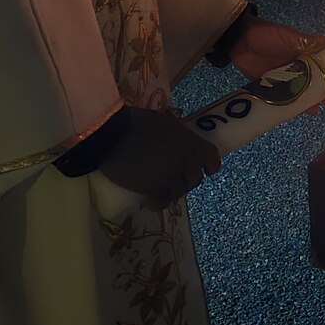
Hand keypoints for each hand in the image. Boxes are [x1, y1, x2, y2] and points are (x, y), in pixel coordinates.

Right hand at [100, 107, 219, 209]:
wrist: (111, 135)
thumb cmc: (137, 122)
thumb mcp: (165, 121)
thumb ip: (178, 133)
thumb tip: (180, 137)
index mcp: (191, 143)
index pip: (212, 159)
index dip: (210, 166)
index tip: (206, 169)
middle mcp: (186, 162)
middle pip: (195, 179)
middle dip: (188, 179)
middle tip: (175, 176)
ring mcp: (170, 178)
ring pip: (179, 193)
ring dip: (172, 190)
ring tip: (160, 186)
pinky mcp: (153, 191)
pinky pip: (162, 203)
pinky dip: (156, 203)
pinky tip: (148, 199)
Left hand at [229, 16, 324, 114]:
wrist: (239, 41)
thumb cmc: (268, 34)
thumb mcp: (290, 36)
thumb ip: (309, 43)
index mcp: (308, 53)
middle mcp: (301, 68)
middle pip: (320, 82)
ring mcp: (289, 79)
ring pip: (306, 93)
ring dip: (315, 100)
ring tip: (322, 106)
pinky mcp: (274, 88)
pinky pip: (289, 100)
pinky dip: (297, 107)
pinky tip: (306, 111)